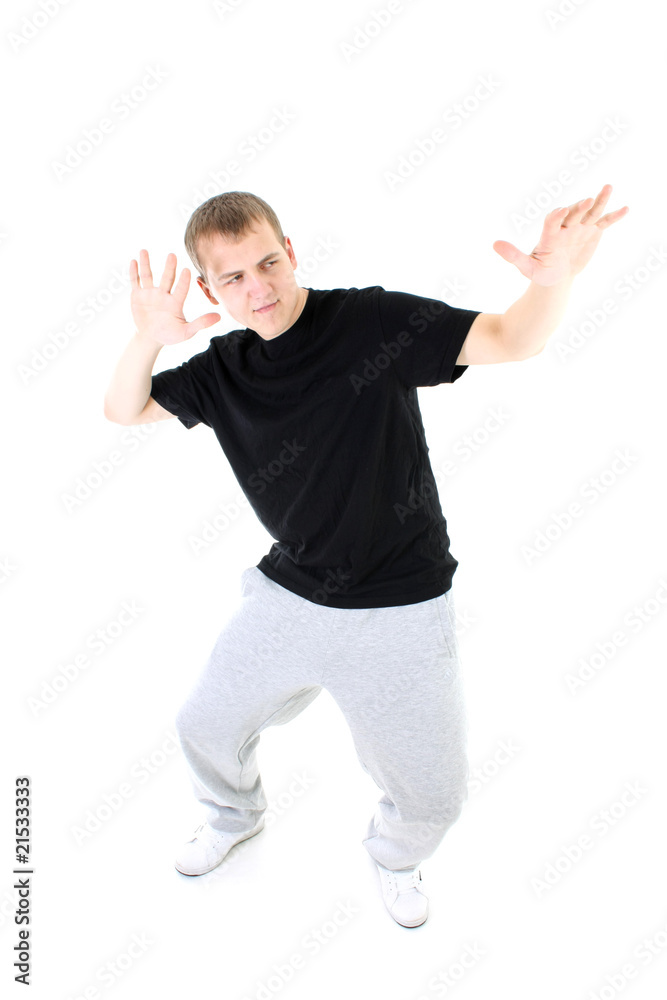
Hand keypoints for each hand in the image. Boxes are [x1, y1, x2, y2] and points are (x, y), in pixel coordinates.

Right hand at [129, 250, 220, 344]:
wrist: (151, 338)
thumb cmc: (170, 334)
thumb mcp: (186, 332)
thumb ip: (201, 323)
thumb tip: (219, 316)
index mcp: (176, 302)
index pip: (181, 289)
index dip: (183, 281)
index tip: (186, 270)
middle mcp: (163, 294)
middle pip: (167, 278)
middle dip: (169, 267)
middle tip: (172, 255)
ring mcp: (150, 293)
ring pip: (148, 276)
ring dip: (146, 264)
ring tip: (144, 251)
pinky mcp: (137, 295)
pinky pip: (135, 282)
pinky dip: (133, 272)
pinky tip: (133, 261)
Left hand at [492, 184, 629, 285]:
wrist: (556, 276)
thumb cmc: (540, 271)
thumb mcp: (526, 267)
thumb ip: (513, 255)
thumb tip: (494, 244)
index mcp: (550, 234)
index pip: (553, 221)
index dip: (557, 216)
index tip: (562, 211)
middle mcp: (566, 226)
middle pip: (574, 214)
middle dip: (580, 207)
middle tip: (587, 200)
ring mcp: (580, 227)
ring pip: (591, 212)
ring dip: (600, 201)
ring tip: (608, 187)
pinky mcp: (592, 232)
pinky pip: (604, 223)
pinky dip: (614, 217)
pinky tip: (625, 209)